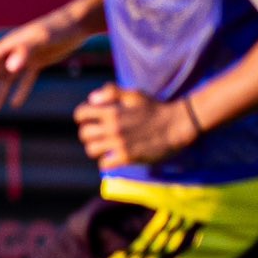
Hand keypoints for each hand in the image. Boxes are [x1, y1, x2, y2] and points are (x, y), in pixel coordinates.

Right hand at [0, 16, 85, 112]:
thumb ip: (24, 52)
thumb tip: (10, 68)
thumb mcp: (41, 39)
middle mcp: (15, 50)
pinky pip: (25, 79)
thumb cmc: (57, 28)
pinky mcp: (39, 61)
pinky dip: (20, 91)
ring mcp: (26, 57)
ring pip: (8, 79)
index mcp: (10, 43)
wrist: (77, 23)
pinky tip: (15, 105)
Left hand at [74, 84, 198, 169]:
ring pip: (91, 150)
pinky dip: (106, 161)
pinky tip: (113, 157)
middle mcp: (112, 127)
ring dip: (96, 148)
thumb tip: (92, 99)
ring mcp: (119, 143)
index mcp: (112, 111)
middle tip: (99, 134)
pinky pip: (104, 164)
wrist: (177, 124)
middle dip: (89, 133)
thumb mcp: (134, 94)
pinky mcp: (127, 157)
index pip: (81, 114)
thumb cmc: (155, 108)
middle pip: (84, 134)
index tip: (90, 119)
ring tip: (105, 146)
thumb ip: (111, 92)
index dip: (83, 116)